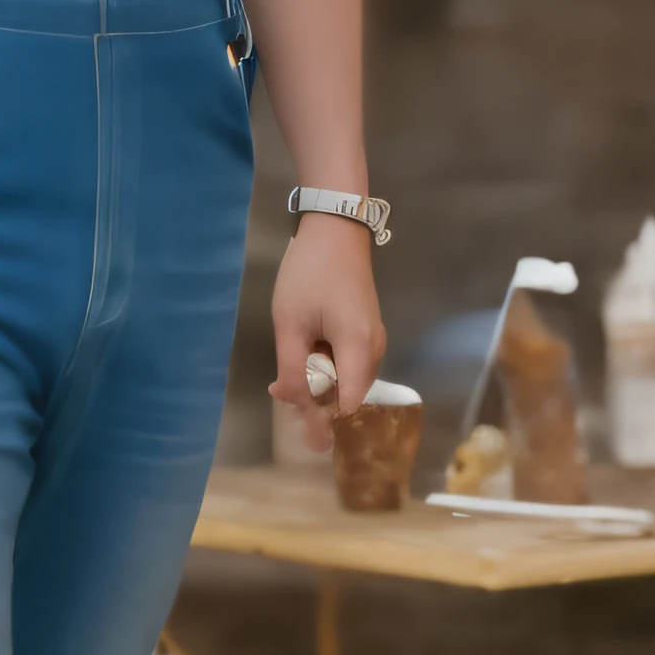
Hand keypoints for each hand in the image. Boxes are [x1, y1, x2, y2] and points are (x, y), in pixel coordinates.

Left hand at [269, 213, 385, 454]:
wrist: (335, 230)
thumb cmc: (309, 274)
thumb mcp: (290, 324)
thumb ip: (293, 369)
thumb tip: (293, 404)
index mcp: (359, 348)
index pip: (351, 405)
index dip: (325, 419)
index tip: (297, 424)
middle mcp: (374, 349)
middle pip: (349, 395)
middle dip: (317, 404)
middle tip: (279, 395)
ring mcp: (373, 339)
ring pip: (348, 380)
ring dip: (319, 385)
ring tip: (285, 380)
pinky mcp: (366, 331)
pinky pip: (349, 363)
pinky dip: (327, 368)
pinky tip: (303, 360)